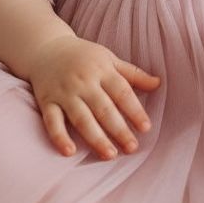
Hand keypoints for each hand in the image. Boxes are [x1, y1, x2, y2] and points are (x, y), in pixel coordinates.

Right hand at [26, 36, 161, 160]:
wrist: (45, 47)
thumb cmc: (83, 56)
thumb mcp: (109, 58)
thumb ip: (132, 73)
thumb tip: (158, 83)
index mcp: (101, 69)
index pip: (122, 92)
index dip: (134, 110)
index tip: (146, 128)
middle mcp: (83, 81)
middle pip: (103, 108)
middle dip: (118, 129)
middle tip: (132, 148)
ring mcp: (64, 92)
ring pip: (81, 118)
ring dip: (95, 137)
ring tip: (110, 155)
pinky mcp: (47, 101)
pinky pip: (52, 121)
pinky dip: (59, 137)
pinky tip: (70, 153)